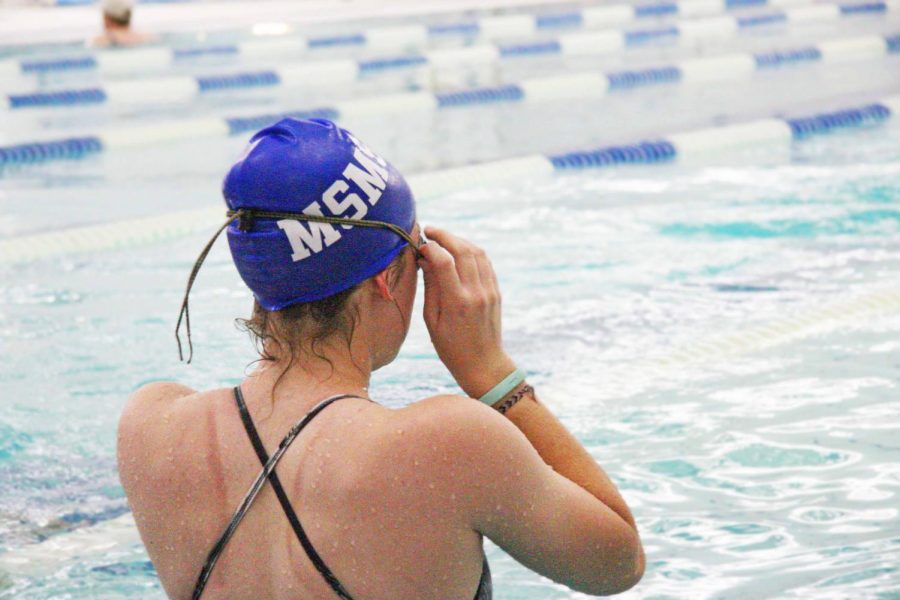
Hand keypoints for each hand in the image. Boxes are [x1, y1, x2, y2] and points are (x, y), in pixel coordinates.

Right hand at [418, 226, 516, 398]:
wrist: (483, 363)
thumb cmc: (450, 347)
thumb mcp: (431, 320)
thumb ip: (430, 287)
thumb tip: (425, 259)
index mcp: (457, 303)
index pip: (444, 261)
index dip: (430, 247)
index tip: (419, 246)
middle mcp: (476, 293)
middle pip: (463, 250)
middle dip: (444, 235)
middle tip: (429, 231)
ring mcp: (489, 291)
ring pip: (477, 252)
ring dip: (459, 240)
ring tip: (443, 239)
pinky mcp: (495, 291)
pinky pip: (485, 262)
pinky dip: (471, 250)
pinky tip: (458, 251)